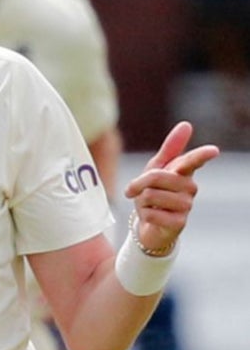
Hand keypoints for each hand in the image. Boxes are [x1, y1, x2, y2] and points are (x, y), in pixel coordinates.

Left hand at [124, 121, 219, 250]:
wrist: (149, 224)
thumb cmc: (153, 192)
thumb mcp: (156, 168)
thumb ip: (169, 149)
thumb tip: (187, 124)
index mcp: (184, 172)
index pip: (193, 161)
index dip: (201, 155)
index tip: (213, 150)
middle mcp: (190, 188)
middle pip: (155, 177)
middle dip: (138, 184)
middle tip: (136, 191)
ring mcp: (187, 206)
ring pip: (150, 195)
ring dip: (141, 201)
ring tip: (149, 206)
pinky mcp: (180, 223)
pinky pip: (151, 213)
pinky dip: (144, 215)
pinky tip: (152, 218)